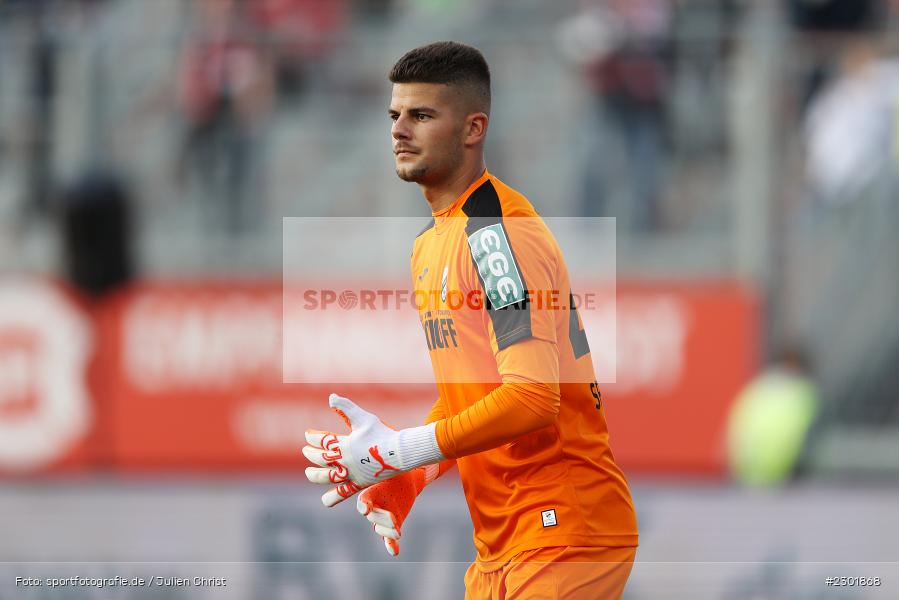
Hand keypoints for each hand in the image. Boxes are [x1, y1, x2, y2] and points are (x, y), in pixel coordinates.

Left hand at [303, 394, 442, 506]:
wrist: (400, 452)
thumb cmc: (382, 433)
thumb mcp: (363, 417)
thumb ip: (346, 406)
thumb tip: (331, 397)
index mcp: (345, 444)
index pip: (322, 441)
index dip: (312, 438)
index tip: (308, 435)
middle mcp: (345, 461)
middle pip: (321, 459)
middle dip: (311, 454)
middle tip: (306, 450)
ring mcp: (351, 474)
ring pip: (326, 477)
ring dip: (314, 476)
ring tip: (308, 473)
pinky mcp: (359, 484)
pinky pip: (343, 493)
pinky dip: (333, 498)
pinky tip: (326, 501)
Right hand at [356, 465, 435, 555]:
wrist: (406, 480)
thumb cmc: (396, 469)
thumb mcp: (394, 464)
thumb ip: (389, 460)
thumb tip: (394, 442)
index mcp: (371, 492)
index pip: (363, 501)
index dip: (364, 505)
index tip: (366, 509)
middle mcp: (373, 507)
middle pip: (373, 517)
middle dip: (382, 520)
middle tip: (394, 522)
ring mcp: (382, 518)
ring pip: (380, 529)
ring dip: (387, 533)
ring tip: (398, 533)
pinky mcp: (392, 525)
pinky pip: (388, 538)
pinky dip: (390, 546)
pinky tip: (394, 552)